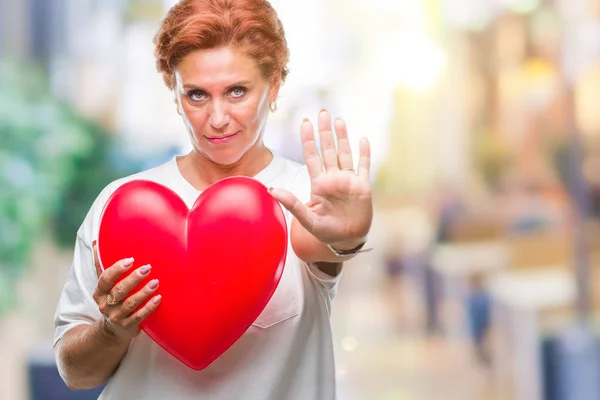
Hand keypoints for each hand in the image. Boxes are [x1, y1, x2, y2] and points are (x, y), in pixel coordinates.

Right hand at [92, 243, 160, 340]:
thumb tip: (96, 241)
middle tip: (147, 267)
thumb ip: (101, 264)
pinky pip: (139, 316)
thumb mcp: (104, 284)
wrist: (113, 329)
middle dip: (133, 279)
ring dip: (144, 292)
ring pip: (130, 304)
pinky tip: (159, 298)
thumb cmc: (112, 298)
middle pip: (119, 291)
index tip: (131, 260)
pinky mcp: (128, 326)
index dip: (117, 269)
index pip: (105, 279)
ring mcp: (116, 316)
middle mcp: (106, 305)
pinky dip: (149, 307)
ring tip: (156, 282)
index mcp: (99, 292)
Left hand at [269, 110, 372, 249]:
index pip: (312, 157)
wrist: (347, 241)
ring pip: (345, 154)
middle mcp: (333, 178)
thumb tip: (270, 189)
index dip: (308, 140)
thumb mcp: (308, 219)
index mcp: (319, 184)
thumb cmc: (326, 232)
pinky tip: (363, 140)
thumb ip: (292, 203)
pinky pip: (364, 167)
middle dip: (325, 131)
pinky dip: (364, 154)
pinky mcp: (363, 187)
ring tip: (339, 120)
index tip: (305, 122)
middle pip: (328, 150)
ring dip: (343, 137)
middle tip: (322, 112)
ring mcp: (348, 181)